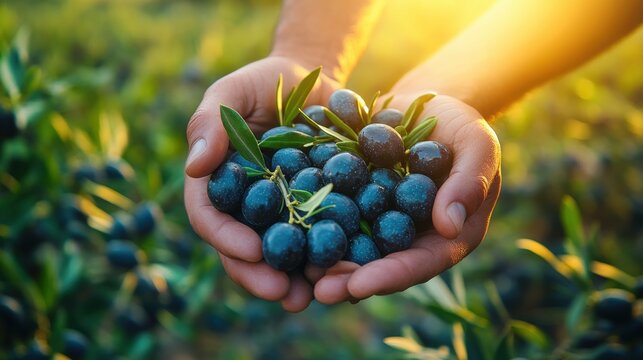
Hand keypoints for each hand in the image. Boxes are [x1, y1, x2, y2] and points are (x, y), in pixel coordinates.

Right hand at [184, 56, 339, 311]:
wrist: (313, 80)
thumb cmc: (264, 82)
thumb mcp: (232, 93)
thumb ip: (210, 123)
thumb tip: (194, 168)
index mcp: (218, 185)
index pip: (210, 218)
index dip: (226, 238)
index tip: (251, 250)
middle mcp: (247, 208)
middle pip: (244, 250)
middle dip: (259, 275)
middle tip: (281, 292)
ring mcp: (284, 213)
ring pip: (283, 255)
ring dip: (296, 280)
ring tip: (314, 297)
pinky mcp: (319, 211)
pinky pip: (322, 239)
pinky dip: (331, 259)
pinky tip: (347, 272)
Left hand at [311, 94, 501, 303]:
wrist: (426, 103)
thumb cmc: (462, 126)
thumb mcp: (476, 147)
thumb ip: (469, 183)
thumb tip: (450, 226)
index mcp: (447, 235)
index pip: (421, 263)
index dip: (391, 276)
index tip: (360, 286)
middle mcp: (411, 236)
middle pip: (381, 265)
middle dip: (350, 280)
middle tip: (320, 291)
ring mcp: (380, 220)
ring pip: (353, 247)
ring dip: (327, 261)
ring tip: (299, 272)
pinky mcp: (356, 200)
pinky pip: (335, 215)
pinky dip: (314, 224)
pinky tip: (289, 231)